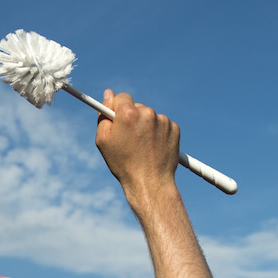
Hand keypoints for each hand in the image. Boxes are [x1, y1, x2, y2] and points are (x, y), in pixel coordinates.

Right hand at [94, 90, 180, 205]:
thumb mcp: (103, 140)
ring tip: (142, 146)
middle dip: (132, 118)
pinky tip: (153, 147)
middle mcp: (147, 112)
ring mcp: (163, 120)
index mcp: (128, 113)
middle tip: (129, 138)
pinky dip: (158, 132)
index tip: (117, 119)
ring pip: (149, 116)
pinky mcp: (174, 128)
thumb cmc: (123, 164)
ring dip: (145, 125)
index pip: (121, 97)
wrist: (150, 183)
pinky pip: (162, 124)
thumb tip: (108, 94)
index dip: (117, 109)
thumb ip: (103, 114)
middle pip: (136, 106)